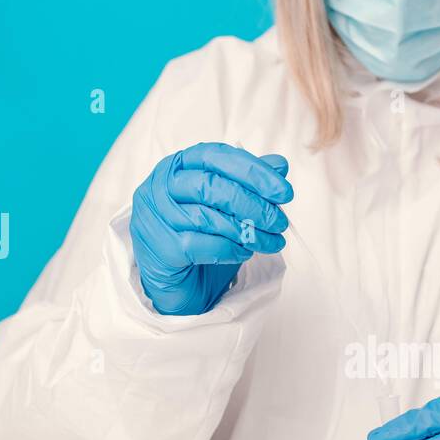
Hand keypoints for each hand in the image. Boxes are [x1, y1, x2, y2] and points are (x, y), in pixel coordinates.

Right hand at [129, 143, 293, 315]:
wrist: (176, 282)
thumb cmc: (201, 238)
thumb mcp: (228, 207)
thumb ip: (249, 183)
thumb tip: (280, 164)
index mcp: (177, 166)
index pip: (216, 157)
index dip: (253, 171)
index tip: (284, 192)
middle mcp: (160, 187)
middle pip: (211, 186)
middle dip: (253, 204)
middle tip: (280, 222)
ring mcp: (156, 217)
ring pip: (208, 217)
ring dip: (248, 231)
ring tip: (272, 242)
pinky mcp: (160, 248)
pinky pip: (202, 245)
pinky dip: (230, 249)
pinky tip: (245, 252)